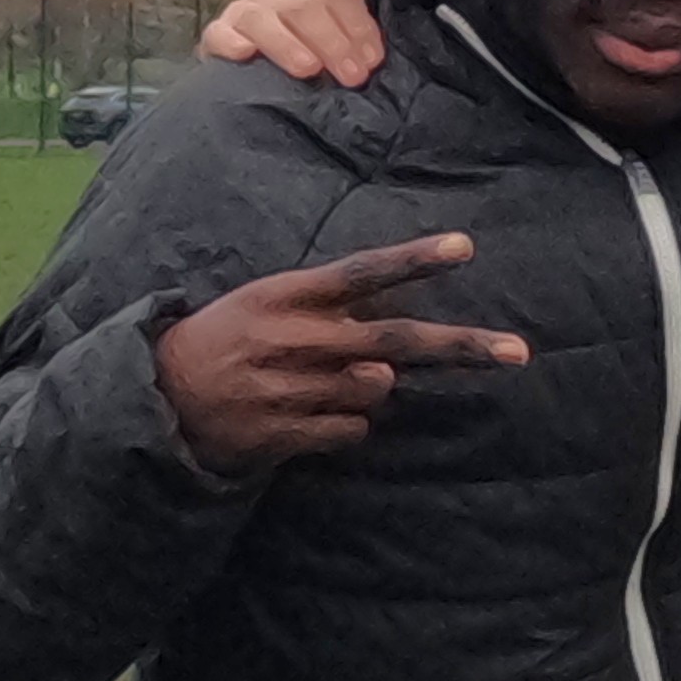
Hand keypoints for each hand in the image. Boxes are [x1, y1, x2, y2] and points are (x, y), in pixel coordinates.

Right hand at [153, 235, 525, 466]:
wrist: (162, 396)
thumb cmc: (228, 339)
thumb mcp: (266, 302)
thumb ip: (330, 316)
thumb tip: (393, 361)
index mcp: (286, 295)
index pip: (361, 273)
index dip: (413, 261)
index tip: (465, 248)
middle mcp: (293, 338)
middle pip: (393, 341)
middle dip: (459, 346)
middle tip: (518, 351)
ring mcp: (290, 388)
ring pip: (377, 391)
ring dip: (373, 390)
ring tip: (324, 382)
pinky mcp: (285, 432)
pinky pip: (352, 430)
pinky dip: (348, 424)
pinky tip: (309, 413)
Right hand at [199, 0, 388, 86]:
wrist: (253, 77)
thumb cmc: (306, 58)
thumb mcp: (336, 44)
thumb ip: (356, 35)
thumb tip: (378, 47)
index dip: (357, 23)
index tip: (372, 59)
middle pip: (304, 4)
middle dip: (332, 40)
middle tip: (351, 75)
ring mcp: (244, 11)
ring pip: (263, 17)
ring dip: (287, 43)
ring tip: (308, 69)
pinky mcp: (218, 35)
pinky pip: (221, 32)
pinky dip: (232, 41)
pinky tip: (245, 54)